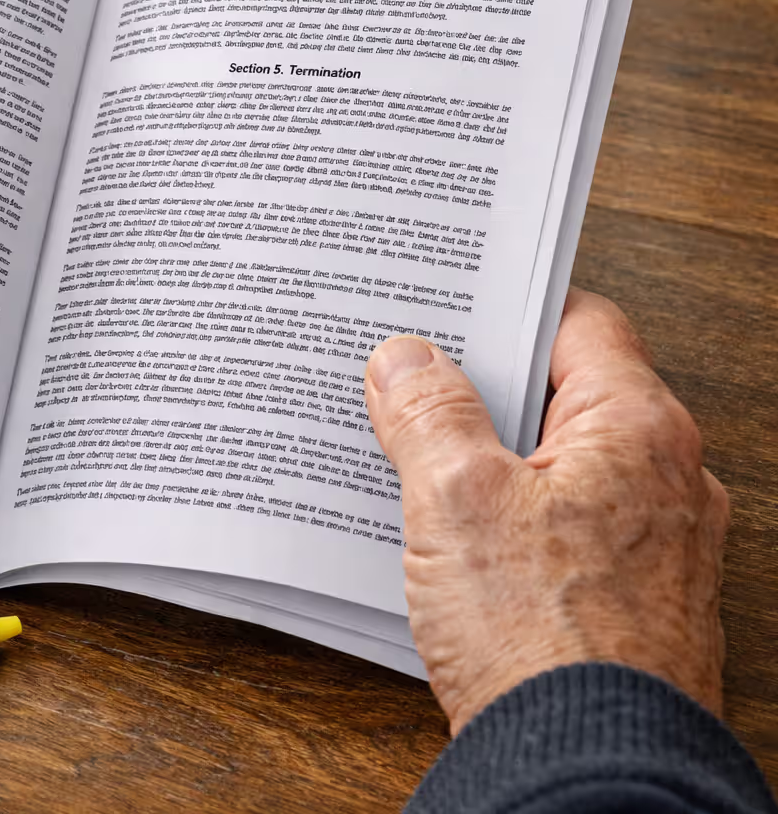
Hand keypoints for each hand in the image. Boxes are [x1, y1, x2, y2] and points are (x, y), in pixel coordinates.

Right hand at [364, 288, 726, 733]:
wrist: (587, 766)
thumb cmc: (542, 640)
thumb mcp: (456, 498)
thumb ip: (430, 413)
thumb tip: (409, 362)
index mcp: (639, 430)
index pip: (580, 324)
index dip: (507, 311)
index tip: (448, 311)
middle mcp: (668, 481)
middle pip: (567, 399)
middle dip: (486, 394)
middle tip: (413, 390)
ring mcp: (657, 548)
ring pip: (564, 472)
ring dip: (495, 466)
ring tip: (420, 471)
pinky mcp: (633, 605)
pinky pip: (567, 535)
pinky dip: (516, 527)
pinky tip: (457, 547)